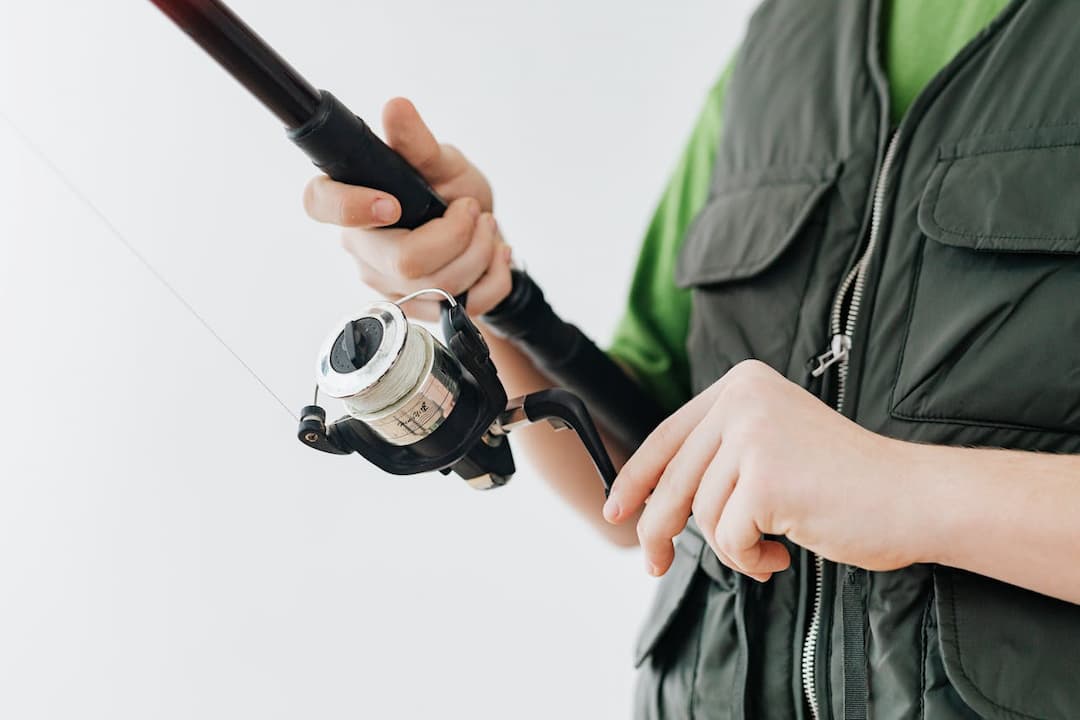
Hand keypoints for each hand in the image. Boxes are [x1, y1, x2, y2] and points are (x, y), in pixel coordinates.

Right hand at [302, 98, 511, 319]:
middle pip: (404, 261)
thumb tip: (396, 109)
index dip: (350, 207)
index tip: (392, 204)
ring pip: (438, 286)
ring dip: (480, 253)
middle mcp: (362, 247)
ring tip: (487, 228)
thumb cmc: (451, 192)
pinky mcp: (416, 310)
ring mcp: (387, 284)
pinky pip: (461, 306)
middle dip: (458, 236)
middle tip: (473, 211)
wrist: (483, 235)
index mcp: (353, 200)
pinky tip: (494, 256)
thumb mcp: (442, 162)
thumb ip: (418, 142)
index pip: (320, 204)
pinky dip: (493, 278)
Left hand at [603, 360, 928, 581]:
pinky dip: (750, 558)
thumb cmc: (848, 483)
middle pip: (674, 479)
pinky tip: (784, 550)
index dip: (635, 478)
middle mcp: (742, 398)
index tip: (615, 511)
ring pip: (702, 514)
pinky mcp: (765, 477)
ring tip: (771, 545)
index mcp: (741, 384)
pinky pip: (729, 538)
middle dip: (659, 529)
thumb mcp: (772, 448)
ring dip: (732, 545)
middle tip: (653, 565)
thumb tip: (650, 502)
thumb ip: (720, 458)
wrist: (915, 497)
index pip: (667, 436)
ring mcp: (753, 435)